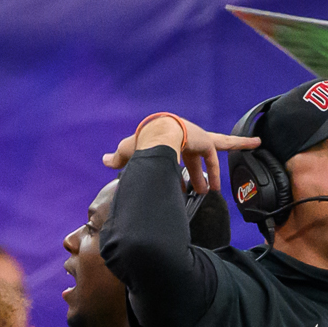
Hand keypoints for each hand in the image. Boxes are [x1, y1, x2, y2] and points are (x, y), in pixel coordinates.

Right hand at [102, 113, 258, 194]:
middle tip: (200, 189)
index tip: (183, 180)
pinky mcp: (205, 141)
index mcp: (168, 139)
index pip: (178, 151)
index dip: (181, 166)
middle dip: (198, 173)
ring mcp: (197, 137)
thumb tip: (104, 160)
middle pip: (196, 154)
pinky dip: (223, 165)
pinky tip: (220, 182)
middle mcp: (185, 136)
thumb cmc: (140, 142)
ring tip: (211, 191)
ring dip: (212, 172)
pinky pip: (220, 152)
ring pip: (211, 153)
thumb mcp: (128, 151)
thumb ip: (119, 157)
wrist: (153, 135)